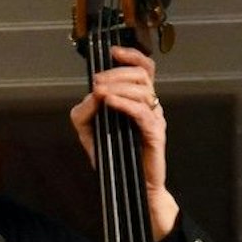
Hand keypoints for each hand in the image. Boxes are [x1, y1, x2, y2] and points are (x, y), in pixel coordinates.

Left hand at [69, 45, 178, 239]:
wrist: (130, 189)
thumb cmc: (115, 159)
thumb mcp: (91, 132)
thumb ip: (87, 112)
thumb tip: (92, 94)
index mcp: (139, 101)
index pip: (144, 69)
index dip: (132, 55)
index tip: (112, 52)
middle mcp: (151, 106)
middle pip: (142, 74)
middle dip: (116, 73)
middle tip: (97, 81)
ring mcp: (155, 119)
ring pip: (143, 90)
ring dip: (117, 87)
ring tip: (99, 92)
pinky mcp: (155, 134)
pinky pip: (143, 112)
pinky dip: (124, 104)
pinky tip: (109, 102)